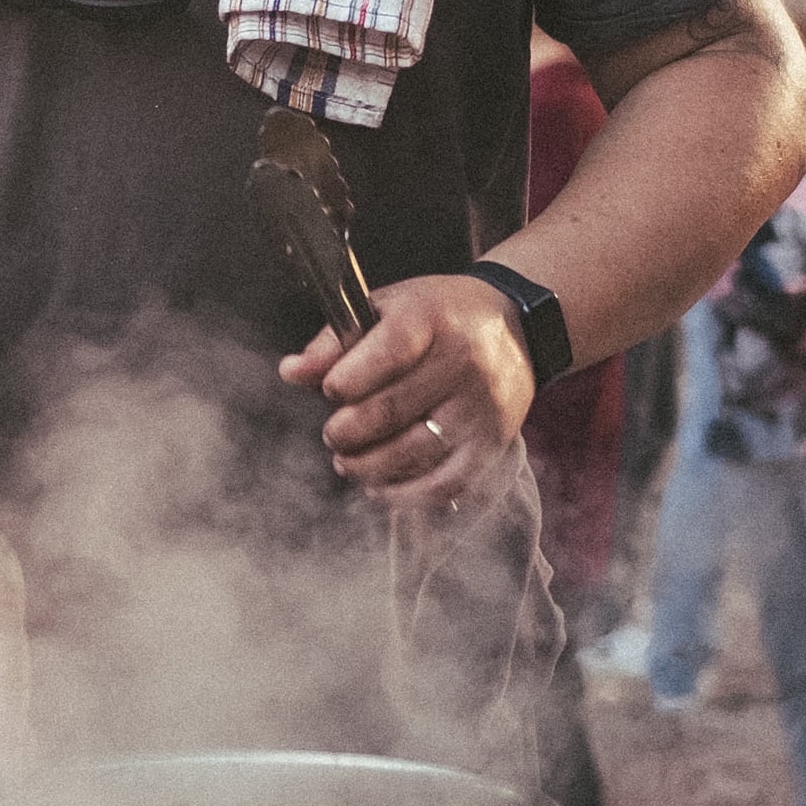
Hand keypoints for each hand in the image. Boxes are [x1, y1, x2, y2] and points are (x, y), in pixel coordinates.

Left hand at [280, 269, 537, 513]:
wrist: (515, 328)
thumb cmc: (438, 317)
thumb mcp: (388, 309)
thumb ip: (336, 342)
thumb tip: (291, 372)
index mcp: (431, 321)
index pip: (384, 354)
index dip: (344, 380)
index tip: (330, 390)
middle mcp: (462, 364)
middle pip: (390, 410)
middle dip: (347, 430)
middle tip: (334, 433)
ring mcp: (480, 408)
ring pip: (413, 453)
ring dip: (366, 466)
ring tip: (348, 461)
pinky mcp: (492, 444)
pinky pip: (444, 484)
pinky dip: (404, 495)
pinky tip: (378, 488)